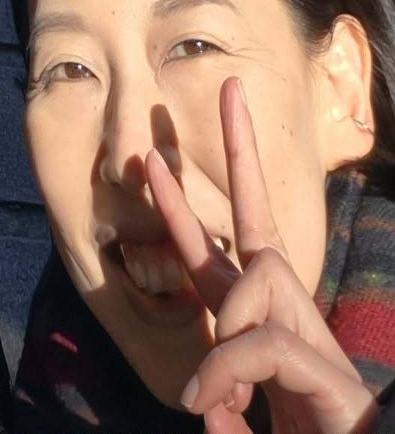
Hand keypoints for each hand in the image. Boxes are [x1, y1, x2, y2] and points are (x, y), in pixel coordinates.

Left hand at [143, 78, 375, 433]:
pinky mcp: (334, 376)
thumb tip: (197, 400)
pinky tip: (227, 407)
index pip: (218, 255)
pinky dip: (235, 367)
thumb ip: (220, 402)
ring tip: (217, 406)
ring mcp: (315, 341)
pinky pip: (267, 341)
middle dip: (242, 151)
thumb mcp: (240, 424)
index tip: (152, 159)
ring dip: (227, 336)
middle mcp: (288, 321)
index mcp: (257, 328)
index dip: (181, 209)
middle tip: (230, 87)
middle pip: (258, 223)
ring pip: (257, 281)